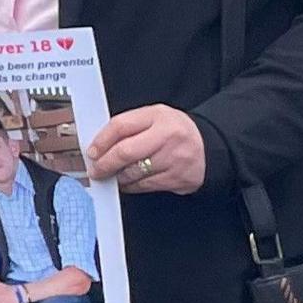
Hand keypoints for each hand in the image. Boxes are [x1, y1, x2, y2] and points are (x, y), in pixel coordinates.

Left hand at [85, 103, 208, 194]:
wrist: (211, 146)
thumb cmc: (175, 131)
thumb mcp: (154, 118)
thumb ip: (129, 127)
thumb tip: (98, 145)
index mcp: (158, 116)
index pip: (120, 126)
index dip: (100, 141)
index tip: (91, 152)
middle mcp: (168, 136)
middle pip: (125, 152)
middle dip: (104, 164)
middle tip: (96, 170)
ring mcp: (175, 159)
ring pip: (133, 172)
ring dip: (117, 176)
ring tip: (112, 175)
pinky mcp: (178, 178)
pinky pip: (145, 185)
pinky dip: (131, 185)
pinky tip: (128, 182)